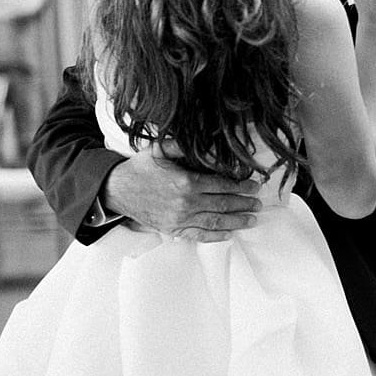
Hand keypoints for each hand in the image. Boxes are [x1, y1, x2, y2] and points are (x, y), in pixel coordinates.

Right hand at [100, 144, 263, 242]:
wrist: (118, 190)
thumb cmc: (140, 168)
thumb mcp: (160, 149)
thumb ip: (183, 145)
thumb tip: (206, 140)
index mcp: (186, 182)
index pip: (221, 185)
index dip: (240, 186)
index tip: (253, 186)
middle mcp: (186, 203)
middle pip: (223, 204)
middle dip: (243, 204)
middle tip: (258, 203)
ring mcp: (180, 219)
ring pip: (215, 222)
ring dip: (236, 221)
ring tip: (251, 219)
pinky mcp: (173, 230)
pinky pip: (199, 235)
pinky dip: (216, 236)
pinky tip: (228, 234)